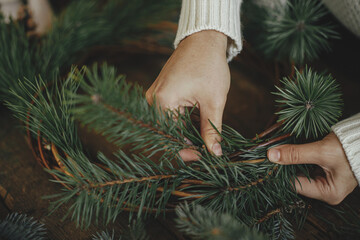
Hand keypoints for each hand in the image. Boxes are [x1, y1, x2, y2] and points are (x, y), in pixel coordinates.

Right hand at [146, 30, 229, 160]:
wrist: (203, 40)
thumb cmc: (209, 66)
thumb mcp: (213, 100)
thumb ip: (211, 130)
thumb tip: (214, 153)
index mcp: (162, 101)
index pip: (171, 137)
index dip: (187, 151)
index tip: (204, 157)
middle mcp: (152, 100)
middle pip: (168, 132)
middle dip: (188, 143)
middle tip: (207, 151)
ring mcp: (154, 95)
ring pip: (169, 125)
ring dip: (186, 133)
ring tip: (204, 138)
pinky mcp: (160, 92)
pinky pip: (169, 114)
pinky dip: (183, 122)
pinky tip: (197, 124)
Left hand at [267, 132, 357, 204]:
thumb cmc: (350, 149)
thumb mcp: (321, 152)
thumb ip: (296, 154)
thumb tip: (272, 155)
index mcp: (328, 193)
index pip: (295, 185)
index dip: (280, 173)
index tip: (267, 162)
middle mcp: (326, 190)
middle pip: (297, 178)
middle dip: (284, 166)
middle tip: (270, 155)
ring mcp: (326, 179)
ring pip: (299, 170)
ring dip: (290, 160)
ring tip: (277, 151)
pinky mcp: (325, 169)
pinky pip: (305, 164)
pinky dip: (297, 157)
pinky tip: (287, 150)